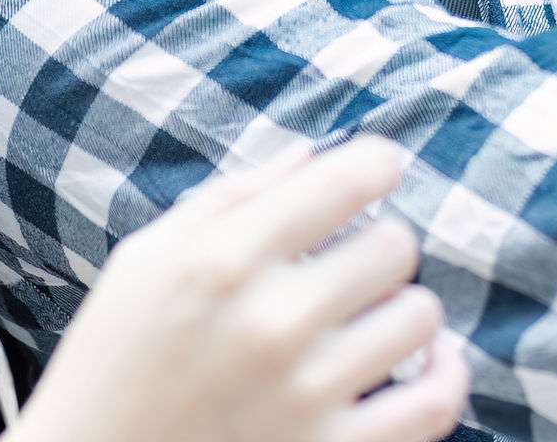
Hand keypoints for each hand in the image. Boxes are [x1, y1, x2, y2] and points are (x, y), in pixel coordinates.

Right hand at [15, 136, 471, 441]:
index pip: (353, 178)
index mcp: (225, 258)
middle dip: (376, 247)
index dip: (376, 166)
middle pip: (396, 246)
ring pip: (421, 317)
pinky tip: (430, 361)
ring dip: (400, 312)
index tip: (373, 177)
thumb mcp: (144, 262)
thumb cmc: (111, 364)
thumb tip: (311, 154)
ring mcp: (307, 394)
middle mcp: (272, 320)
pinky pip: (435, 402)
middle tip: (345, 267)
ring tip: (367, 319)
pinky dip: (445, 376)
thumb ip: (229, 198)